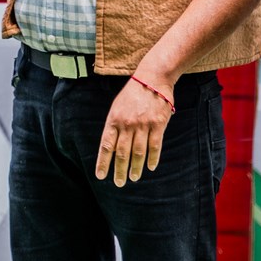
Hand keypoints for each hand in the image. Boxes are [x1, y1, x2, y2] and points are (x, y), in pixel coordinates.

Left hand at [95, 71, 175, 185]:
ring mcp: (143, 124)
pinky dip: (153, 158)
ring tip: (133, 178)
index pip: (106, 146)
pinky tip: (151, 167)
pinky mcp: (158, 124)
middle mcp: (127, 124)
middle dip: (120, 170)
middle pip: (122, 153)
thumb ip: (114, 127)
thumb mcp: (117, 107)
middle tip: (119, 183)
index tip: (101, 176)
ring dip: (135, 168)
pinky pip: (155, 146)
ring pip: (138, 152)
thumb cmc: (133, 94)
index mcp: (114, 120)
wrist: (153, 78)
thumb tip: (111, 149)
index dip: (103, 163)